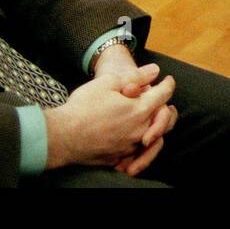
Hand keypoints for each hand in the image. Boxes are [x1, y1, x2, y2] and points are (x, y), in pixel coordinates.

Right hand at [42, 64, 175, 170]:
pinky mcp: (119, 157)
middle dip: (168, 109)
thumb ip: (136, 76)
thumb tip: (155, 71)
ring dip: (158, 127)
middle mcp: (139, 130)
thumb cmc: (83, 107)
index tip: (167, 80)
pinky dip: (143, 144)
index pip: (163, 95)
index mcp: (139, 109)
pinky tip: (139, 139)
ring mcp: (130, 146)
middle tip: (166, 102)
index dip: (168, 84)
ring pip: (155, 138)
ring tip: (156, 120)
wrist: (61, 136)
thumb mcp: (109, 82)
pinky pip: (138, 152)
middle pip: (165, 120)